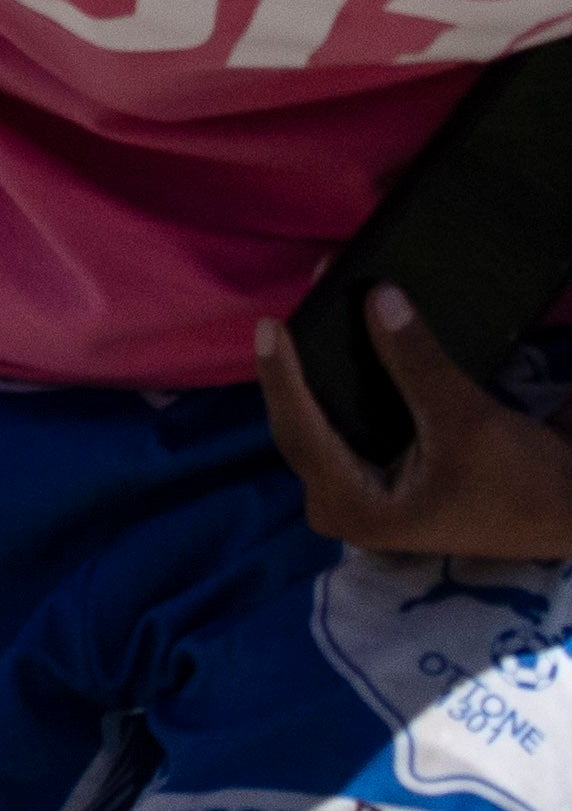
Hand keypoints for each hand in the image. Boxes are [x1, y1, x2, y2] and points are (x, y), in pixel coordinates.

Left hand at [264, 284, 571, 560]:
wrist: (570, 513)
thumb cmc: (522, 483)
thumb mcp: (469, 422)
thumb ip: (417, 363)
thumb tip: (379, 297)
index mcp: (354, 509)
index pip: (301, 432)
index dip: (282, 377)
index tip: (270, 326)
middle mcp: (343, 506)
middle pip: (304, 426)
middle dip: (299, 368)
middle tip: (291, 309)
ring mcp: (360, 492)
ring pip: (324, 422)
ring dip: (319, 372)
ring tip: (313, 314)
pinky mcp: (380, 475)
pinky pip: (348, 424)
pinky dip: (346, 386)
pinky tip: (345, 344)